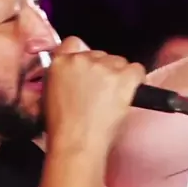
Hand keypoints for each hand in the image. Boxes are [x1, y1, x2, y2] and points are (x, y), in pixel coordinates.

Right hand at [45, 37, 145, 151]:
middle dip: (103, 70)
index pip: (73, 43)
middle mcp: (81, 59)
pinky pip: (137, 70)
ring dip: (119, 76)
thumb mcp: (50, 94)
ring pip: (119, 62)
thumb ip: (63, 76)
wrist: (76, 143)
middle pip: (100, 54)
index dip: (84, 56)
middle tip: (101, 93)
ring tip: (112, 99)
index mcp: (59, 62)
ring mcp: (103, 67)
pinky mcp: (123, 77)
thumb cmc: (62, 128)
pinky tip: (129, 94)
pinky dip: (136, 80)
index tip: (88, 69)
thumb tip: (78, 75)